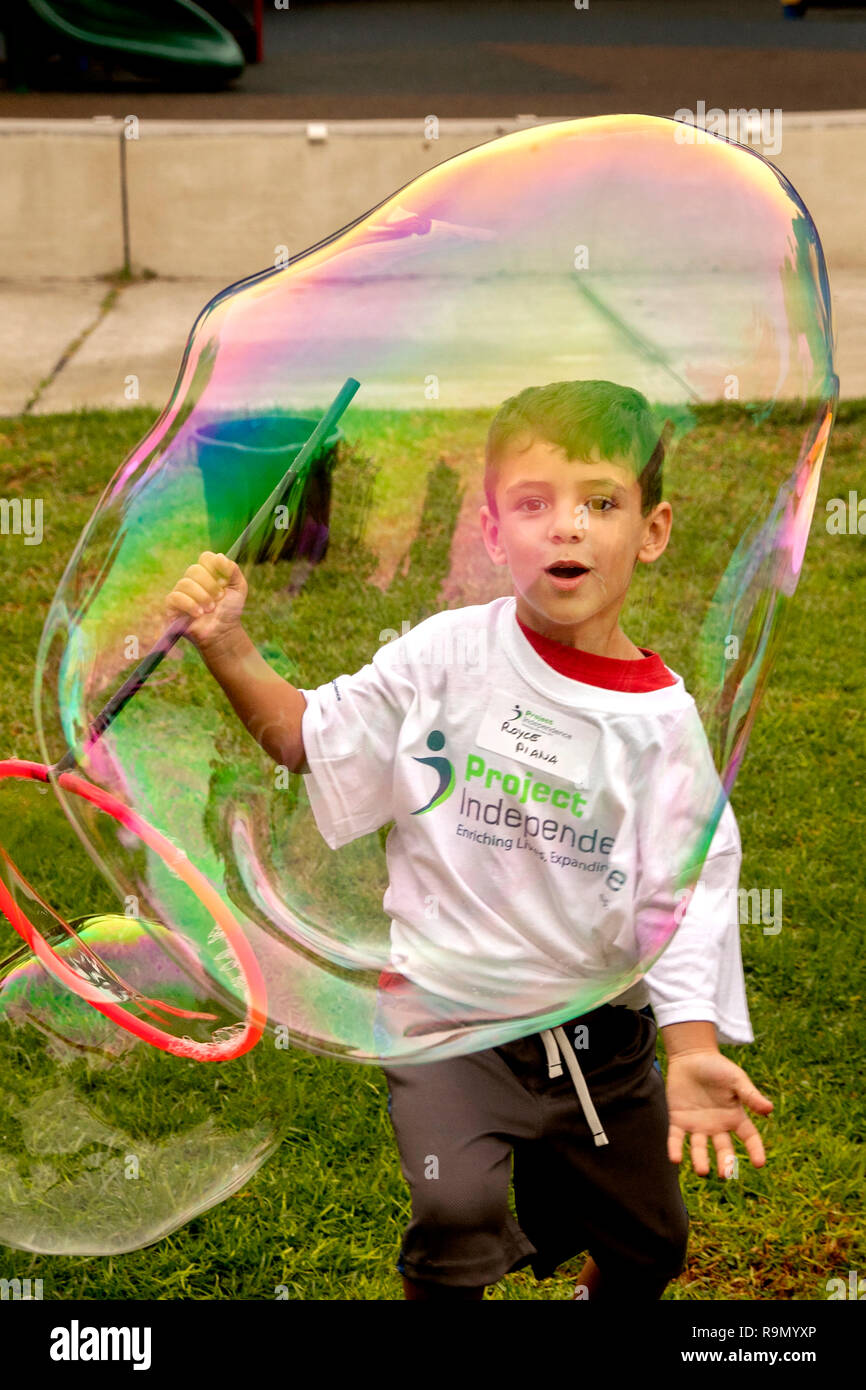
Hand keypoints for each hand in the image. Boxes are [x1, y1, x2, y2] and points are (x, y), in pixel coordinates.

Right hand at [165, 550, 247, 651]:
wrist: (224, 632)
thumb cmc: (230, 610)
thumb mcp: (239, 588)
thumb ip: (232, 570)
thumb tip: (219, 556)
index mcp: (208, 572)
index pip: (205, 557)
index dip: (215, 568)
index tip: (225, 582)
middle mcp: (193, 579)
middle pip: (194, 569)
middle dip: (210, 585)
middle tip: (219, 598)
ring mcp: (181, 592)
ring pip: (184, 583)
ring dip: (201, 596)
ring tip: (210, 609)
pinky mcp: (172, 606)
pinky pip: (174, 597)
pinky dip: (189, 604)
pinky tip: (199, 613)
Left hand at [665, 1049, 773, 1176]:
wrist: (691, 1056)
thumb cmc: (717, 1067)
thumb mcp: (736, 1079)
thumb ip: (750, 1095)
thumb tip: (769, 1109)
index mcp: (735, 1117)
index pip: (749, 1137)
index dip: (755, 1150)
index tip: (759, 1164)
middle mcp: (717, 1126)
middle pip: (723, 1148)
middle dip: (724, 1162)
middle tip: (725, 1174)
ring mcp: (697, 1125)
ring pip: (699, 1147)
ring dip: (700, 1160)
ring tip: (702, 1171)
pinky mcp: (678, 1120)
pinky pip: (676, 1137)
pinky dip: (675, 1148)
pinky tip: (675, 1159)